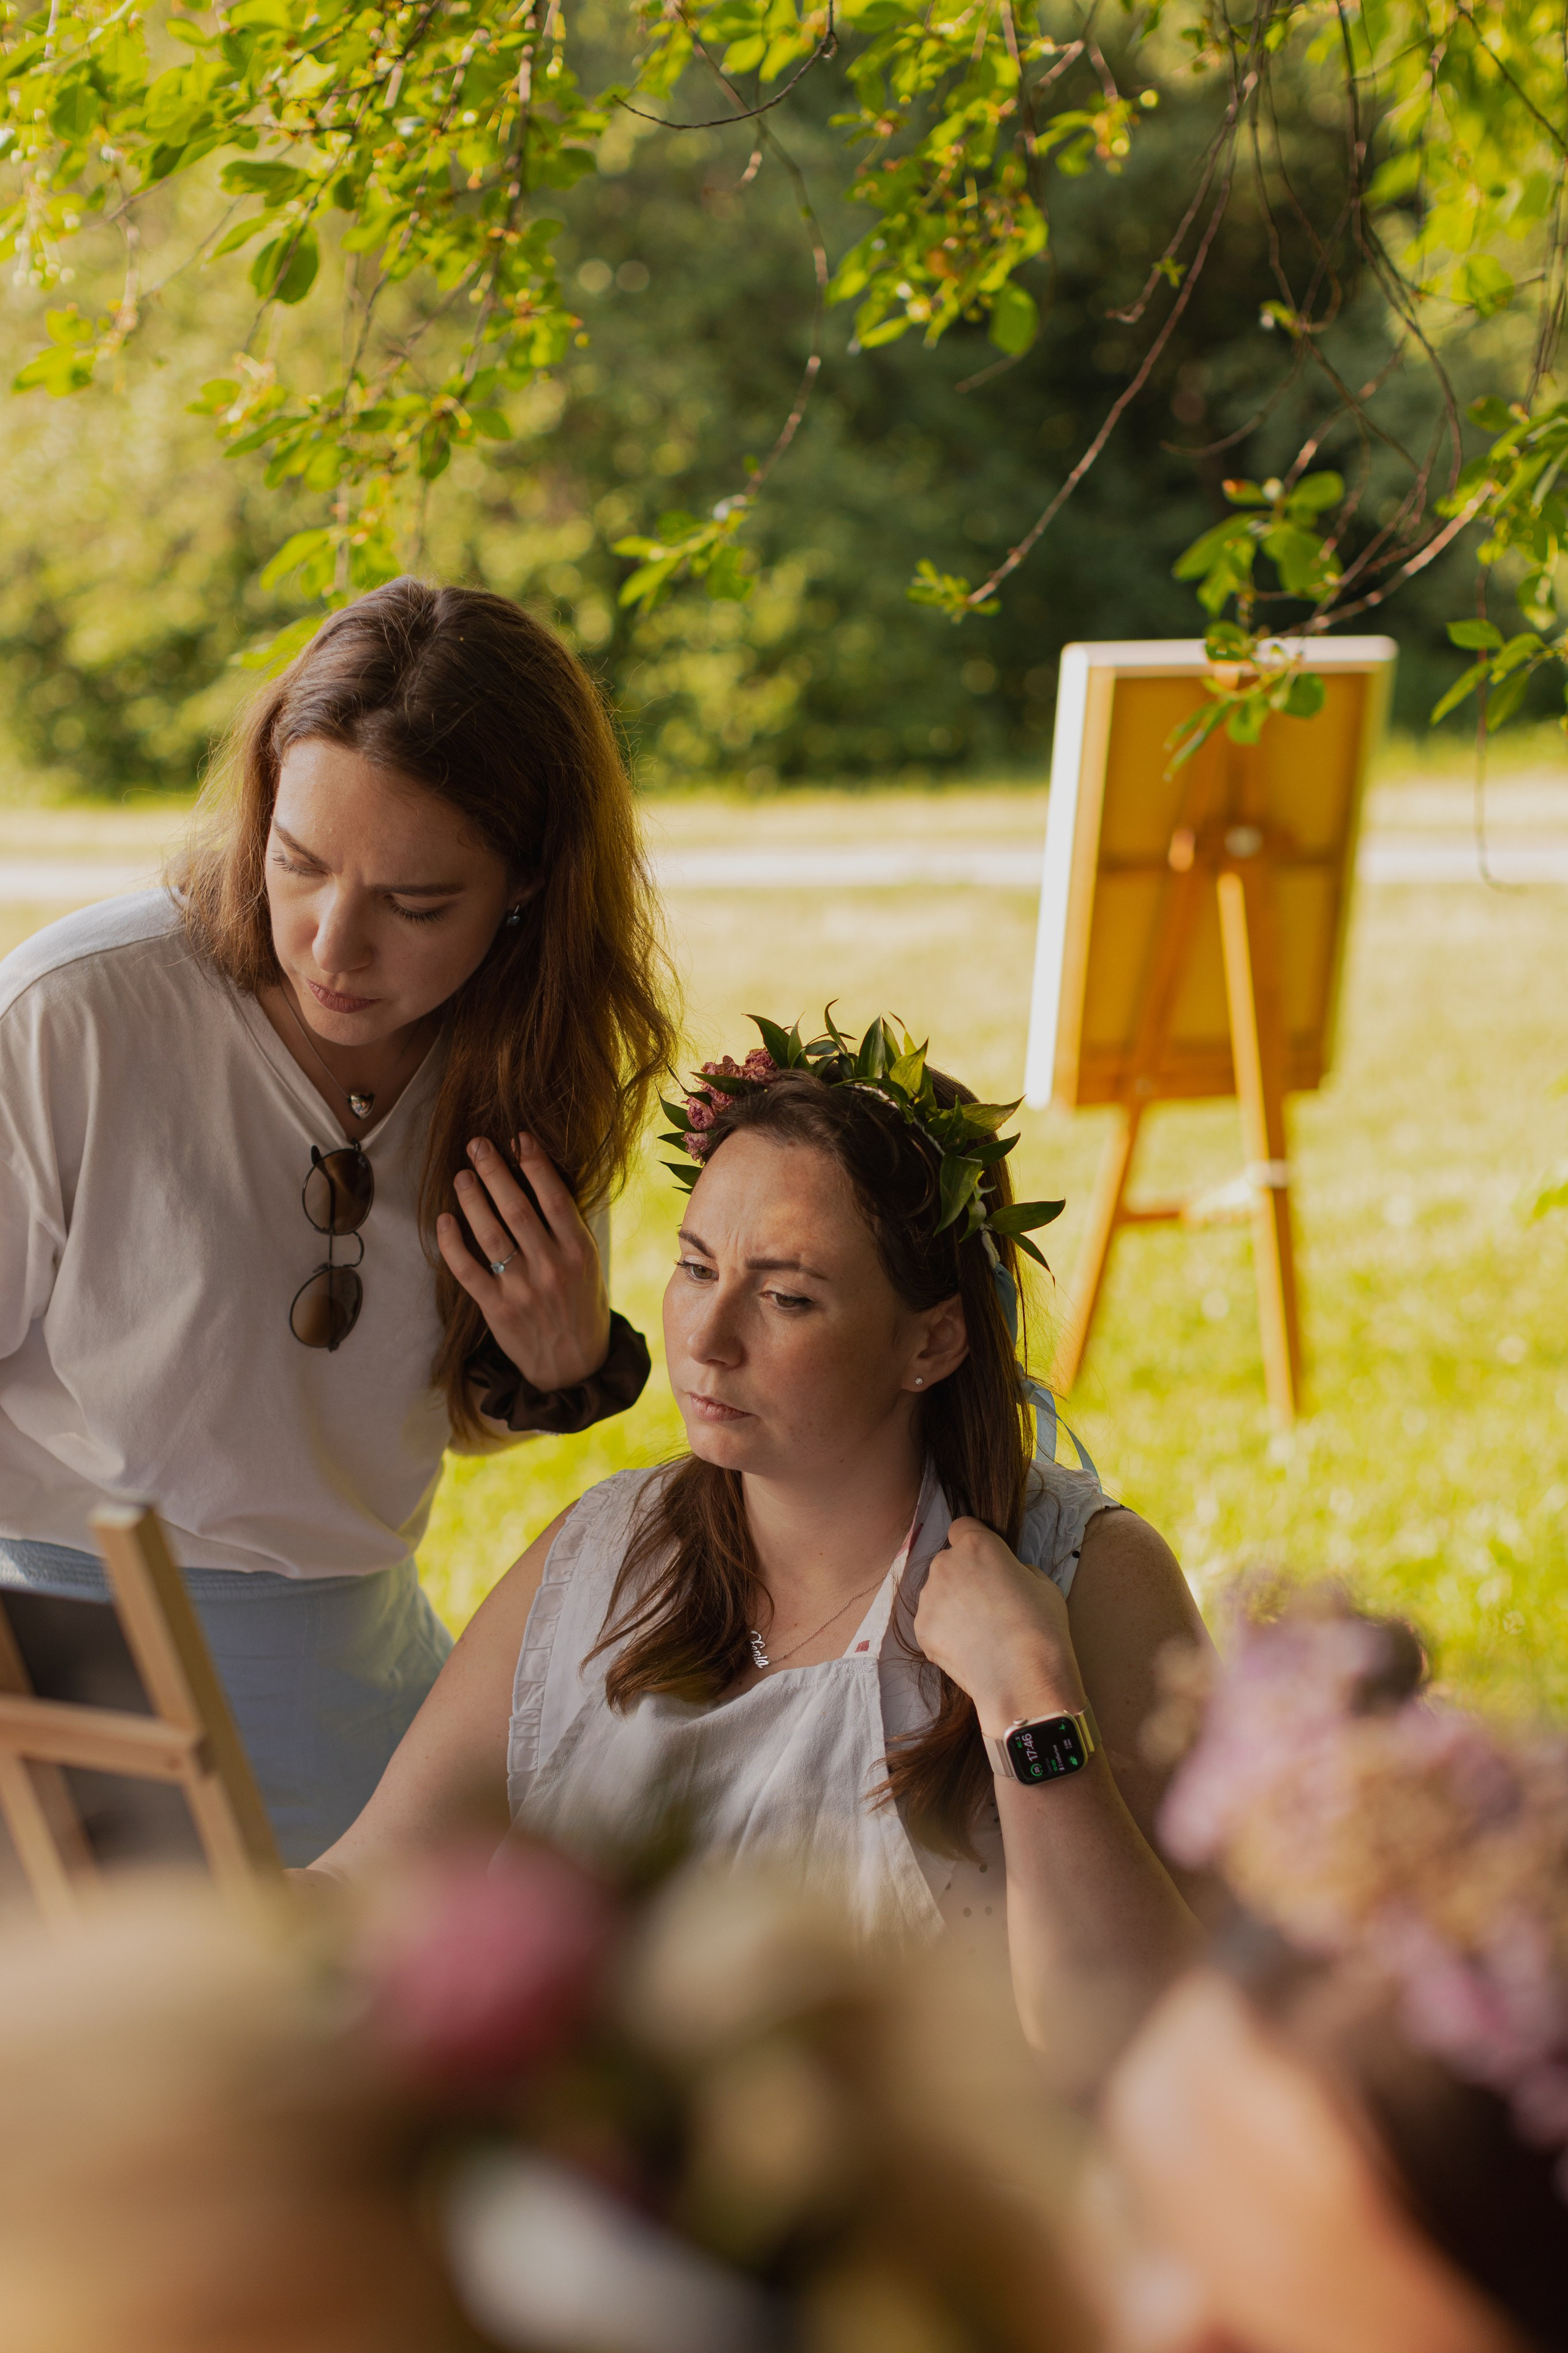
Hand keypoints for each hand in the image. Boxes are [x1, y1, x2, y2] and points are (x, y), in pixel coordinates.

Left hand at [438, 1134, 611, 1393]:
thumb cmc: (581, 1305)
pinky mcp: (497, 1310)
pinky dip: (453, 1244)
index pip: (554, 1198)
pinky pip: (468, 1271)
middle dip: (495, 1172)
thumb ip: (566, 1228)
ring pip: (491, 1235)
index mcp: (580, 1253)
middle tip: (477, 1145)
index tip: (517, 1138)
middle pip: (517, 1209)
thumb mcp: (588, 1264)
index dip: (534, 1164)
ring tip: (461, 1175)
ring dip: (472, 1200)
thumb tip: (536, 1177)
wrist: (574, 1366)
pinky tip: (445, 1220)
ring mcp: (523, 1290)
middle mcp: (552, 1268)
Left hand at [913, 1516, 1087, 1734]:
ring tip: (979, 1633)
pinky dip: (945, 1633)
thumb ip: (1016, 1570)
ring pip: (937, 1593)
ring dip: (952, 1605)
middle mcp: (946, 1564)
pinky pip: (932, 1623)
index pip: (962, 1527)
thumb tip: (1005, 1577)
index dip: (973, 1543)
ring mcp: (929, 1597)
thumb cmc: (1041, 1625)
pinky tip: (969, 1649)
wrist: (1022, 1676)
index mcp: (976, 1545)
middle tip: (987, 1605)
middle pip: (949, 1562)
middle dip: (963, 1577)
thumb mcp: (1042, 1583)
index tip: (985, 1561)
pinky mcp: (921, 1629)